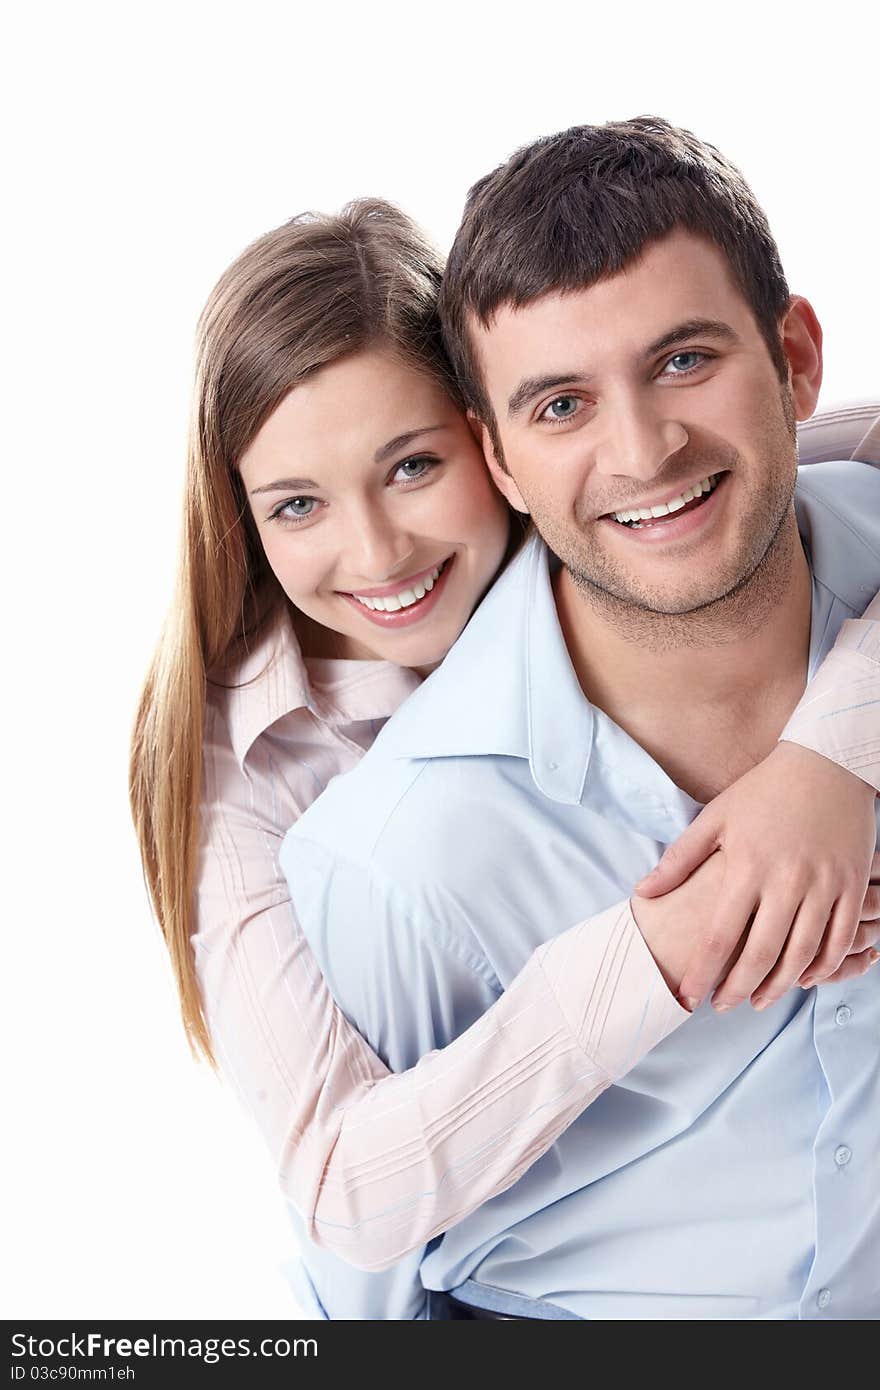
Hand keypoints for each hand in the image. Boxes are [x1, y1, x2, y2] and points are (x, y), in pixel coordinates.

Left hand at [634, 743, 876, 1011]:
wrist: (826, 762)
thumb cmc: (764, 790)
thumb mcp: (716, 818)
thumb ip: (679, 860)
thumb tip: (643, 894)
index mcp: (745, 866)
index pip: (718, 936)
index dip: (702, 972)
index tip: (688, 995)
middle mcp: (785, 880)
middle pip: (760, 954)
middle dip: (738, 989)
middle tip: (722, 1007)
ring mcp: (823, 885)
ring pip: (801, 954)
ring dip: (779, 987)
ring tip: (758, 1001)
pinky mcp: (851, 885)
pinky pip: (839, 938)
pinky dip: (823, 965)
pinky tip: (804, 978)